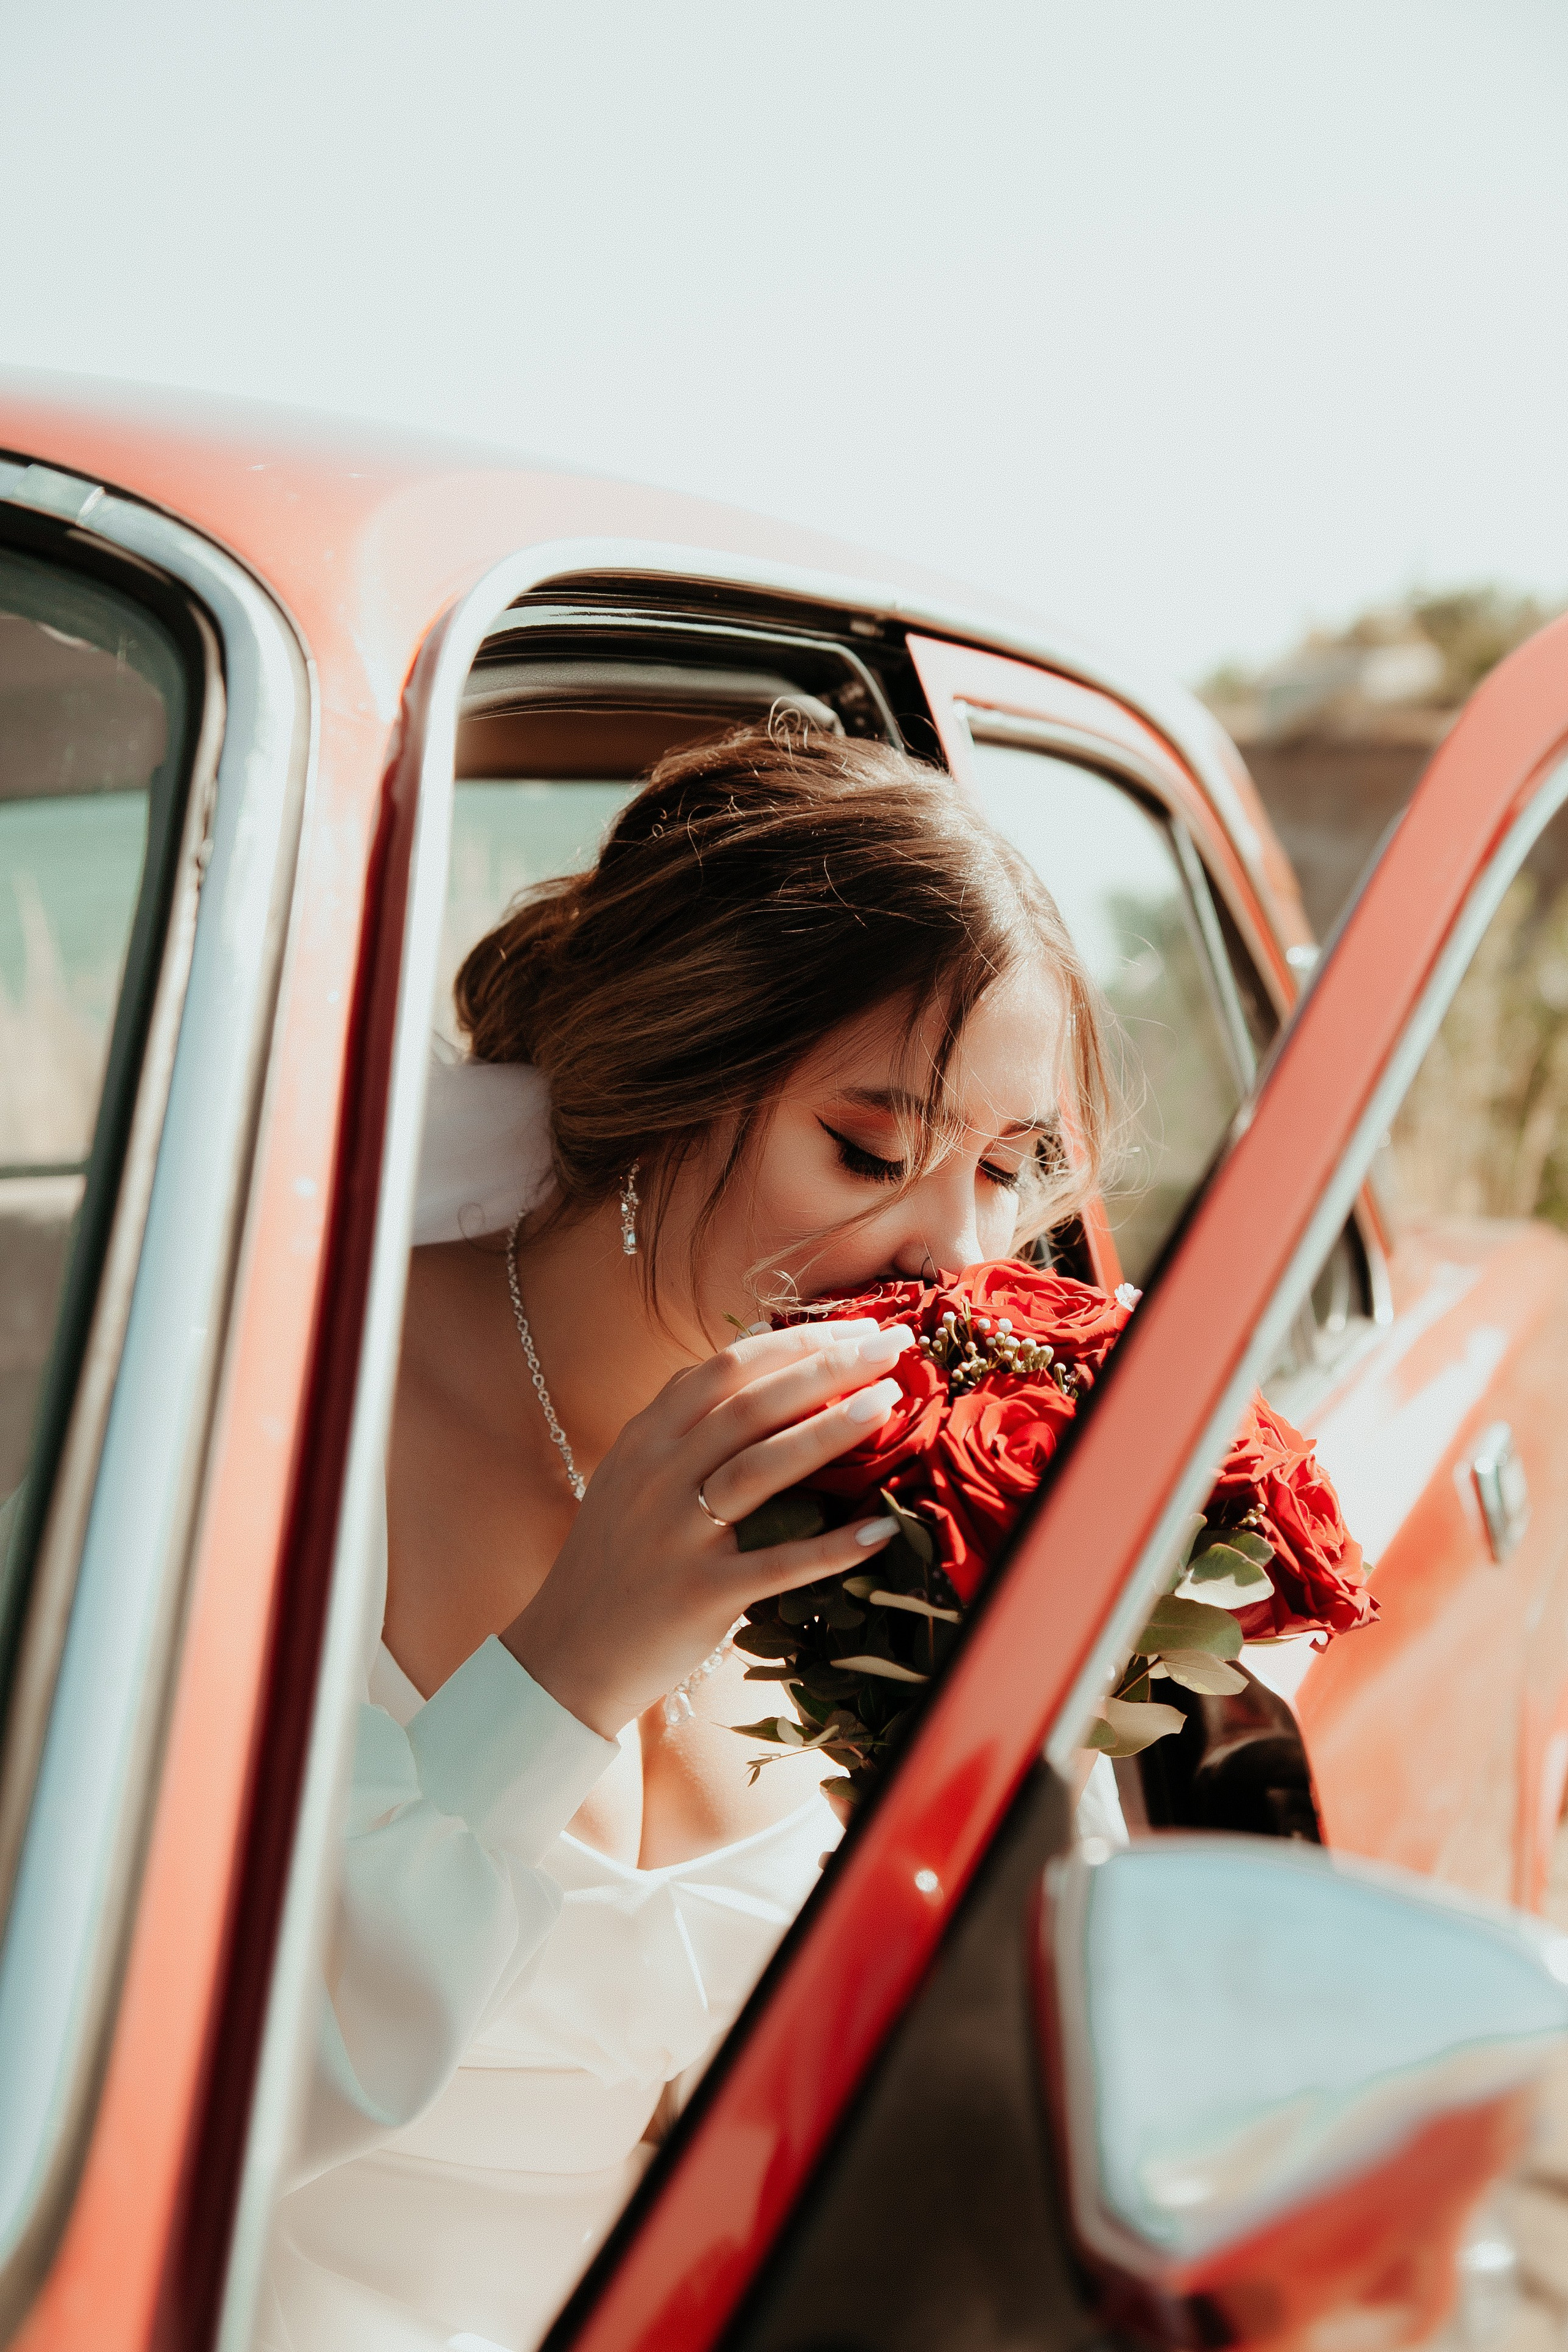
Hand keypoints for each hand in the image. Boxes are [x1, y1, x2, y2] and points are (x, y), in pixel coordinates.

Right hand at [501, 1319, 910, 1735]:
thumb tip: (757, 1342)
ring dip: (829, 1430)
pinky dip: (831, 1546)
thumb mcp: (634, 1470)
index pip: (726, 1368)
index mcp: (646, 1439)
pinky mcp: (698, 1594)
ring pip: (761, 1468)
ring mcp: (677, 1535)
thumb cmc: (617, 1555)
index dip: (795, 1341)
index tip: (857, 1327)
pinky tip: (880, 1529)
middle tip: (893, 1347)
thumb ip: (686, 1414)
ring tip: (888, 1404)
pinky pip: (777, 1564)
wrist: (568, 1649)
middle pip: (751, 1405)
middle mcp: (658, 1476)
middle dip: (827, 1367)